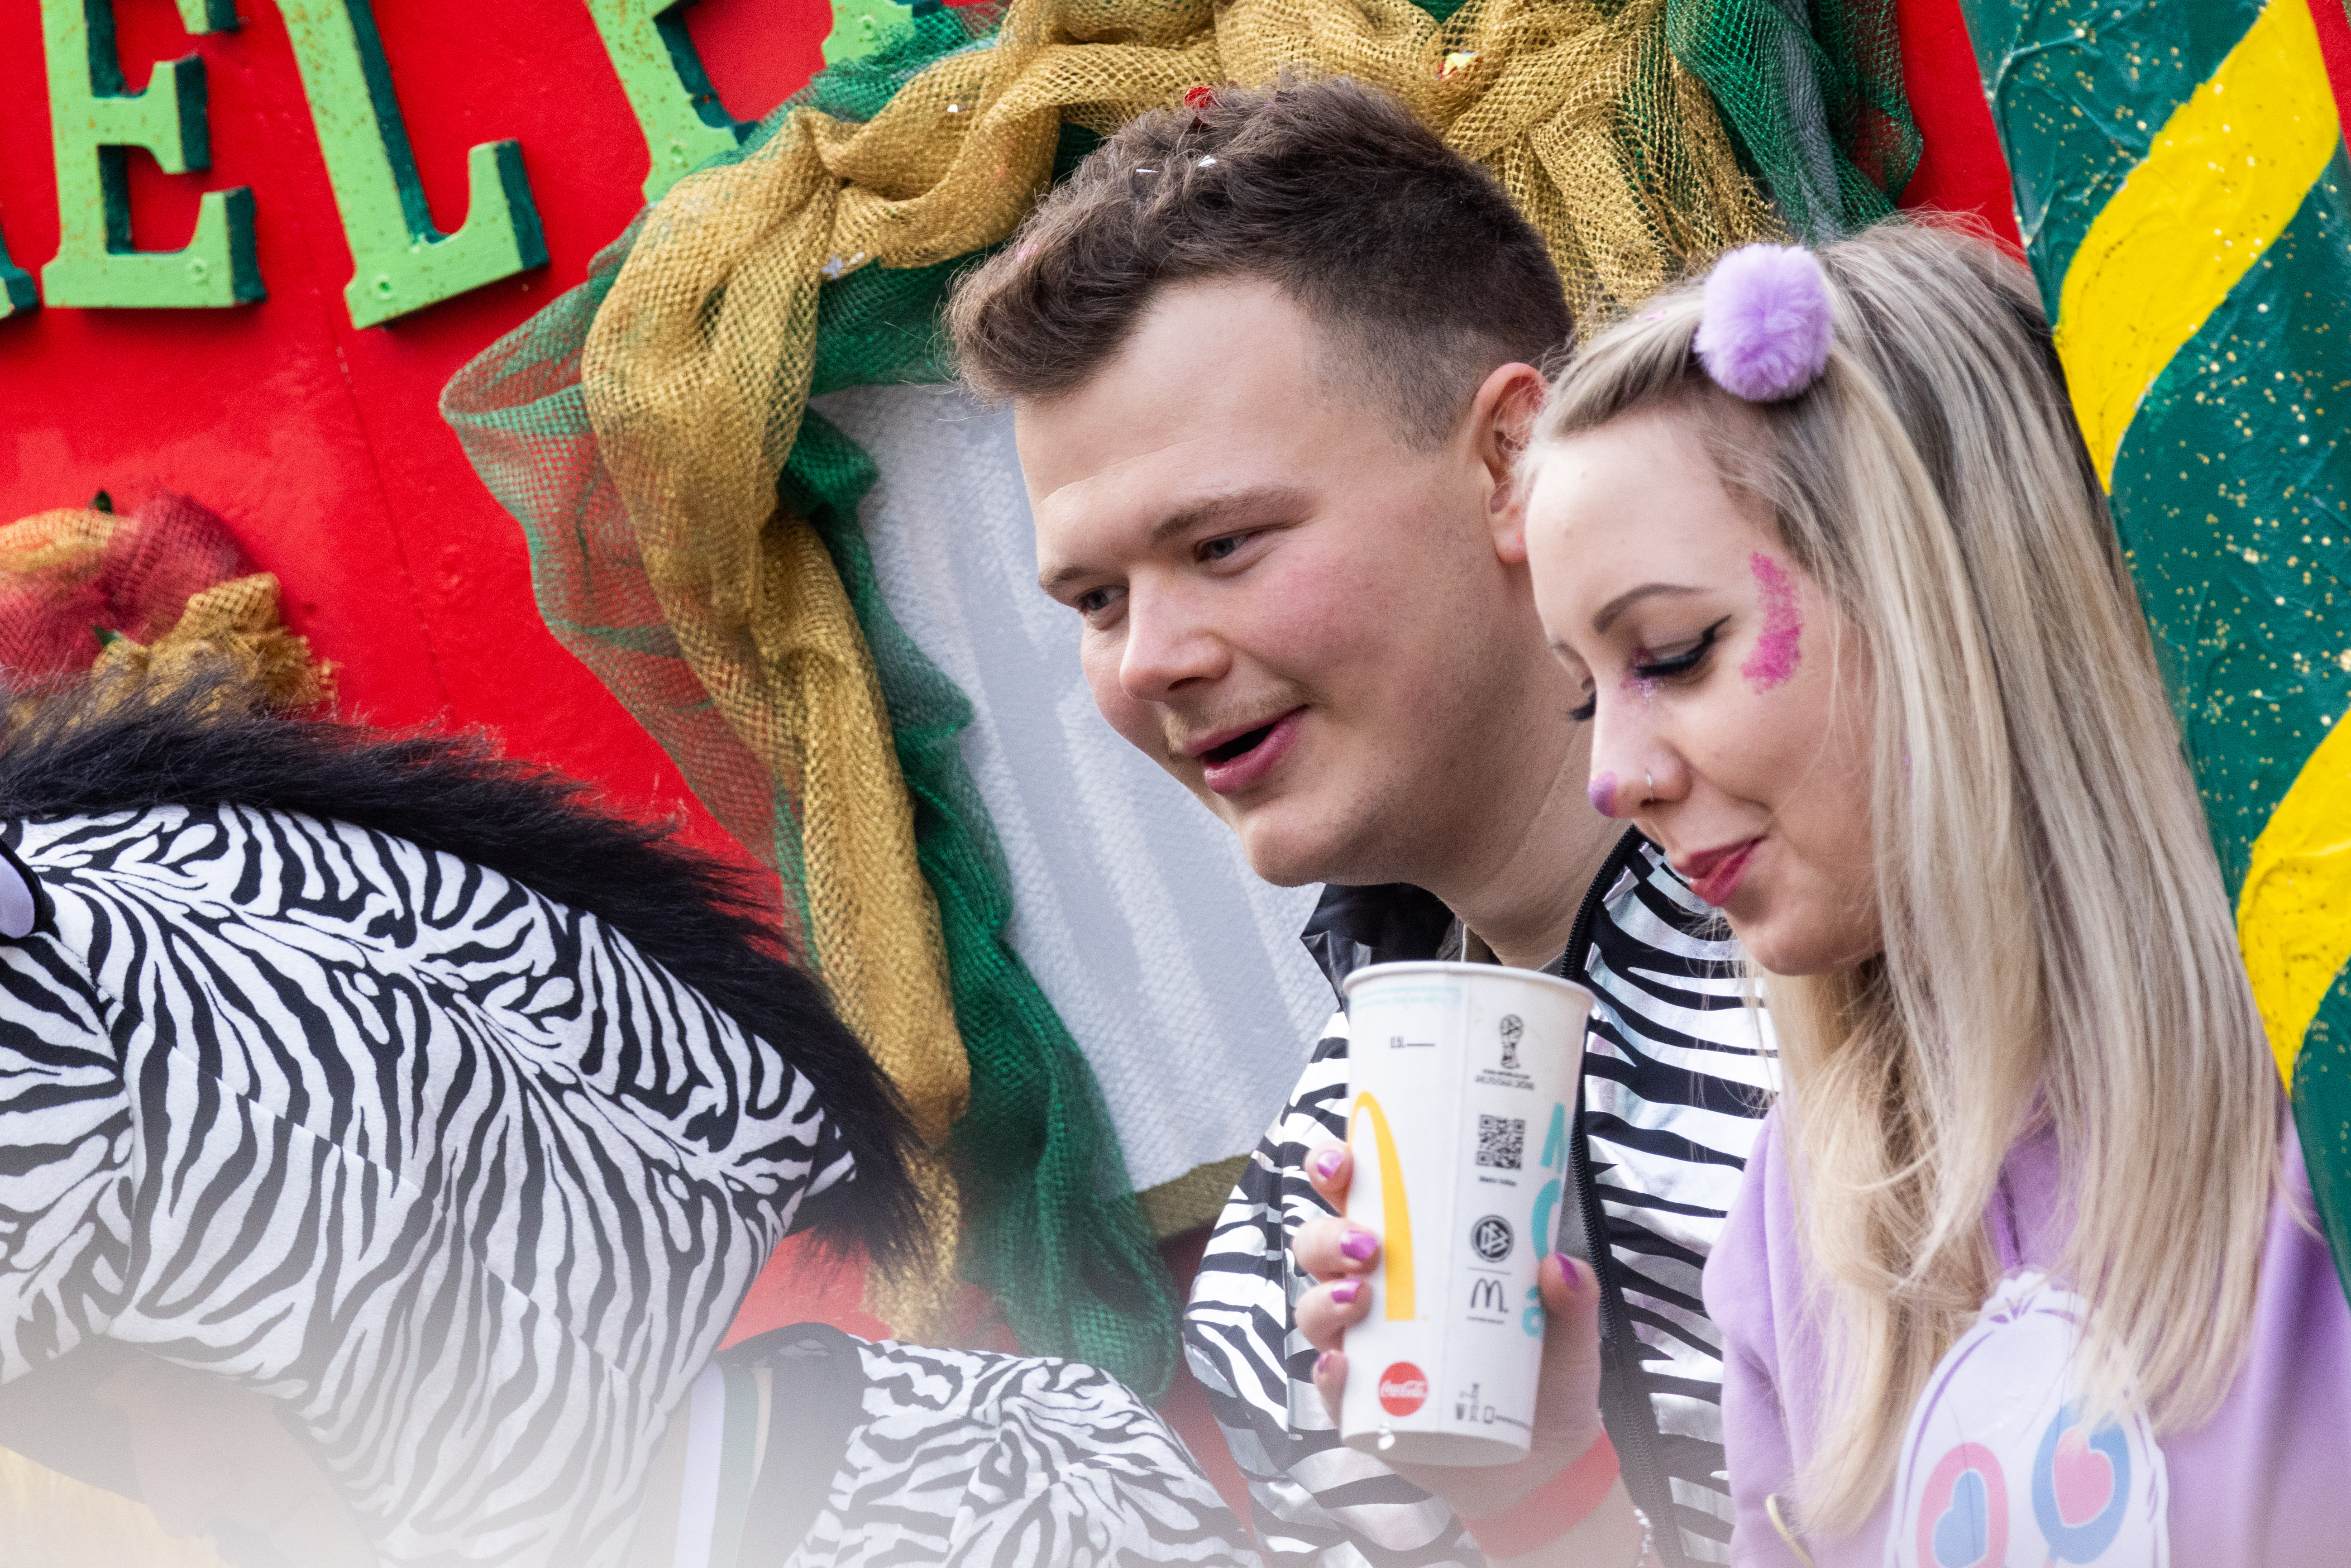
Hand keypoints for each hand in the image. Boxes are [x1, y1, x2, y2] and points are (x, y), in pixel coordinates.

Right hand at [1292, 1141, 1611, 1524]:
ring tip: (1362, 1297)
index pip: (1360, 1199)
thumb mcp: (1569, 1331)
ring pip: (1315, 1310)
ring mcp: (1365, 1350)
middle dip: (1327, 1235)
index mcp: (1414, 1254)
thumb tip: (1558, 1264)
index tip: (1344, 1161)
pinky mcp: (1363, 1408)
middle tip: (1367, 1243)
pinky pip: (1329, 1388)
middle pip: (1320, 1248)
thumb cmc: (1543, 1373)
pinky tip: (1342, 1366)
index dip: (1337, 1171)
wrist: (1542, 1459)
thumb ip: (1572, 1299)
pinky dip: (1328, 1375)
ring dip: (1326, 1298)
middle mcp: (1376, 1295)